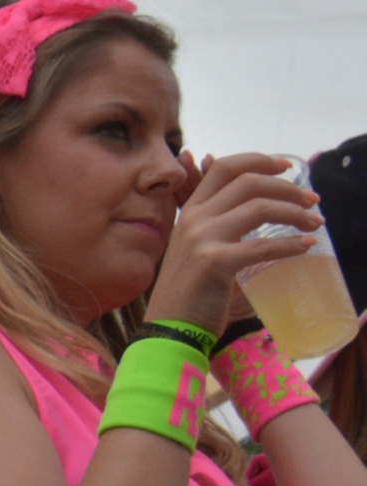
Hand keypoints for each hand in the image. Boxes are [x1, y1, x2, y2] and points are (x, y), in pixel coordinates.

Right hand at [145, 153, 319, 333]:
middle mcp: (194, 218)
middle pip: (248, 182)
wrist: (170, 326)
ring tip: (314, 224)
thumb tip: (246, 202)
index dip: (259, 160)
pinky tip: (305, 245)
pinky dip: (289, 244)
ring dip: (295, 212)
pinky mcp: (215, 263)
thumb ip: (215, 222)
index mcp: (190, 211)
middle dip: (287, 187)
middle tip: (311, 201)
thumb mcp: (195, 245)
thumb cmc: (188, 288)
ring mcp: (202, 239)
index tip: (286, 167)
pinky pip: (262, 246)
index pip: (224, 167)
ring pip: (259, 208)